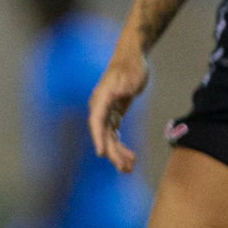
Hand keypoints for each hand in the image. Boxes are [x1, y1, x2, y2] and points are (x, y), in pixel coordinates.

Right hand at [88, 34, 149, 171]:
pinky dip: (121, 147)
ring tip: (129, 168)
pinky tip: (131, 158)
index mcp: (101, 98)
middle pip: (103, 134)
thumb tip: (119, 92)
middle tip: (124, 168)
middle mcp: (100, 107)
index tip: (101, 153)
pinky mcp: (113, 114)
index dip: (98, 138)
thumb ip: (125, 84)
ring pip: (108, 138)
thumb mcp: (131, 74)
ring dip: (117, 154)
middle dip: (112, 152)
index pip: (97, 121)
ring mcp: (106, 112)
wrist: (131, 58)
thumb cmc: (131, 65)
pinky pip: (114, 135)